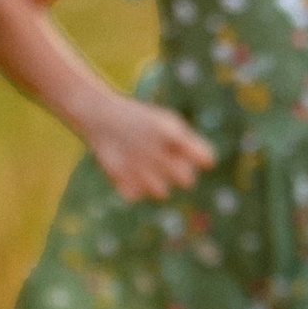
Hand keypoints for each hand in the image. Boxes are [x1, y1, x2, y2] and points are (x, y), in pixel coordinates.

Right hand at [85, 97, 217, 201]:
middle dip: (182, 175)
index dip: (202, 159)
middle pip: (187, 180)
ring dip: (158, 184)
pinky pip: (137, 194)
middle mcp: (156, 148)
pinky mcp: (119, 174)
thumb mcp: (168, 123)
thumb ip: (190, 145)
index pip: (204, 158)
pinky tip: (130, 172)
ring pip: (162, 193)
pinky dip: (134, 188)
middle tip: (170, 165)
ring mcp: (137, 163)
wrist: (100, 114)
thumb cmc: (143, 121)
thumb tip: (207, 166)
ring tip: (147, 168)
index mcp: (171, 132)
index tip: (197, 157)